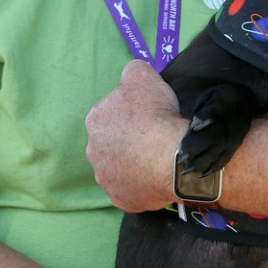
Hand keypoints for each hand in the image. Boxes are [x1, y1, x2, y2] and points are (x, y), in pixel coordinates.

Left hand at [85, 60, 183, 211]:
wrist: (173, 158)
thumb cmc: (157, 116)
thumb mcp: (144, 77)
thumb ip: (132, 70)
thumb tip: (131, 72)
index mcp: (95, 120)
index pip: (112, 112)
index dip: (132, 112)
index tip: (150, 115)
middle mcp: (93, 151)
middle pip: (113, 142)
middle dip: (129, 140)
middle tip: (154, 137)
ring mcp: (106, 179)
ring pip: (120, 167)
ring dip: (134, 163)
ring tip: (157, 158)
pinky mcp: (120, 198)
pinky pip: (131, 189)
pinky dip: (142, 184)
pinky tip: (156, 176)